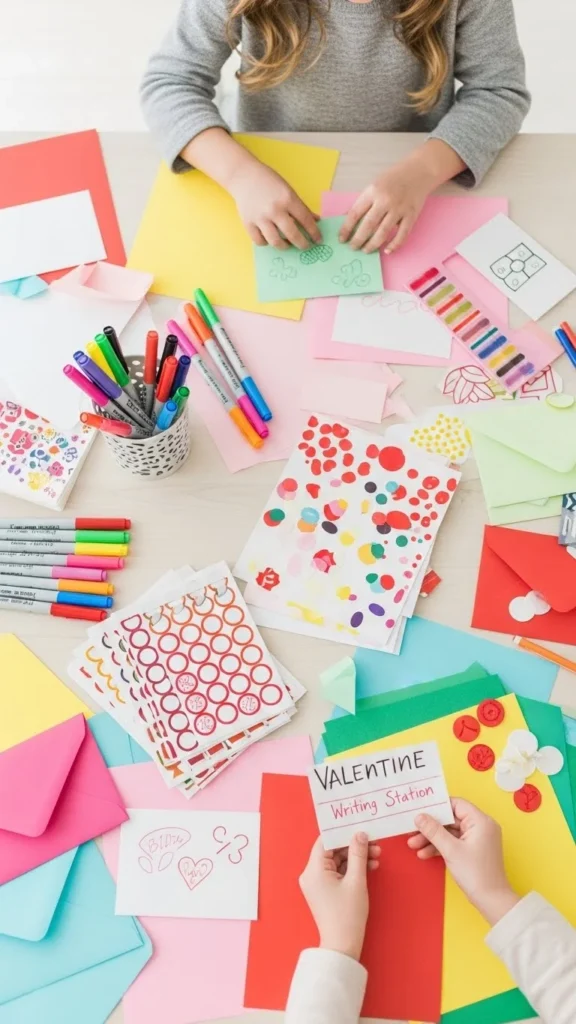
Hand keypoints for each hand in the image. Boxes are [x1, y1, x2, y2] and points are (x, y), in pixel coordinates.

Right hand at [227, 159, 320, 249]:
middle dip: (302, 243)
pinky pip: (259, 241)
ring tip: (287, 244)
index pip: (305, 220)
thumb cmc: (269, 182)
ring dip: (284, 246)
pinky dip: (266, 243)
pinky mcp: (248, 223)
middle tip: (305, 246)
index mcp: (287, 199)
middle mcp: (274, 210)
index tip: (318, 240)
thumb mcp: (288, 190)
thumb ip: (301, 207)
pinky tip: (270, 239)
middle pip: (292, 234)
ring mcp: (260, 218)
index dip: (314, 232)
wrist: (243, 176)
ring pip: (275, 242)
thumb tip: (315, 220)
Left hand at [299, 833, 380, 960]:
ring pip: (337, 861)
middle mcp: (311, 874)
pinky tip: (370, 866)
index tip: (359, 827)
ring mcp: (317, 883)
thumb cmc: (348, 915)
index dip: (342, 833)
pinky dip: (352, 869)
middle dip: (354, 846)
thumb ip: (358, 854)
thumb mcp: (356, 881)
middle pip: (332, 850)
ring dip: (356, 857)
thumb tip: (359, 834)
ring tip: (376, 856)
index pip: (325, 841)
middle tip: (374, 842)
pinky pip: (338, 872)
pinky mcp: (325, 890)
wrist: (343, 946)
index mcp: (313, 870)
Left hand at [339, 140, 466, 254]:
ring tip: (366, 250)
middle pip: (368, 225)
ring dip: (372, 245)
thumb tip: (351, 221)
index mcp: (373, 191)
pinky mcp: (411, 215)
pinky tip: (387, 250)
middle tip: (353, 247)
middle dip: (358, 240)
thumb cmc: (395, 178)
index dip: (346, 228)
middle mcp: (386, 200)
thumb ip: (366, 201)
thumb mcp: (376, 184)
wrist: (420, 170)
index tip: (341, 238)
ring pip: (383, 232)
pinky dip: (394, 245)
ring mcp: (400, 209)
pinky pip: (402, 235)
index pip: (355, 213)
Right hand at [408, 798, 519, 925]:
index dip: (437, 806)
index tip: (420, 810)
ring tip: (414, 844)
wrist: (491, 901)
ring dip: (432, 838)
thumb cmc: (476, 874)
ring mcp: (477, 839)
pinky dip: (440, 847)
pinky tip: (424, 853)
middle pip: (450, 819)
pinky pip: (453, 842)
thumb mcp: (451, 850)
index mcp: (480, 821)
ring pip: (450, 832)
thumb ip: (434, 831)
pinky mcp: (472, 850)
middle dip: (430, 826)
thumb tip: (419, 817)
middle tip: (412, 830)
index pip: (456, 804)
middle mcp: (480, 826)